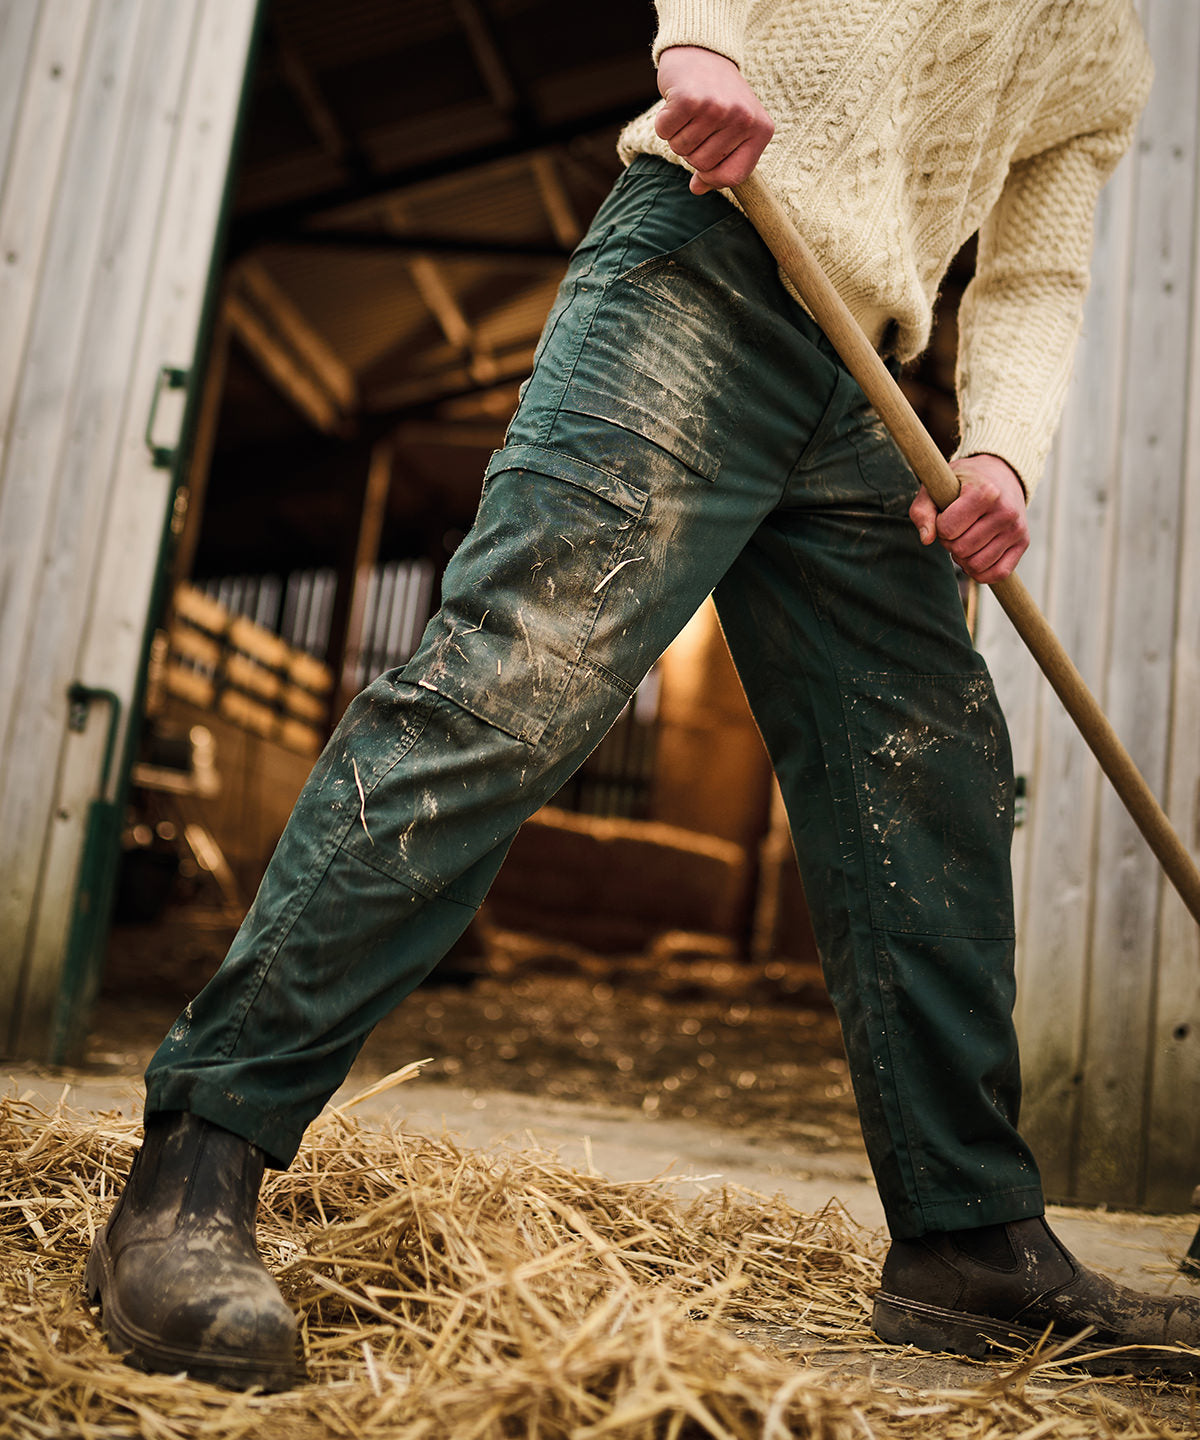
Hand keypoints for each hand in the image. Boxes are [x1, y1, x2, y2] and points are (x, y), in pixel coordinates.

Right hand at [654, 46, 773, 193]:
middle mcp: (742, 119)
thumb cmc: (720, 96)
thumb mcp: (734, 129)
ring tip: (689, 113)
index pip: (732, 177)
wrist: (705, 51)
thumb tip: (697, 189)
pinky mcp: (689, 99)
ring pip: (681, 150)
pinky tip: (674, 104)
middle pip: (702, 164)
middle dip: (692, 151)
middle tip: (698, 125)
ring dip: (677, 135)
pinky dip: (663, 122)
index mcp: (760, 130)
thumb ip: (722, 162)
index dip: (712, 178)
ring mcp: (717, 108)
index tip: (705, 167)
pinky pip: (664, 132)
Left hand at [909, 453, 1028, 582]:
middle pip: (961, 549)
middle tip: (955, 529)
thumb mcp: (937, 488)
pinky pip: (998, 574)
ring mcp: (1017, 529)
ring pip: (976, 565)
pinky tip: (975, 556)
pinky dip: (980, 572)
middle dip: (950, 543)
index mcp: (986, 492)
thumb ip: (922, 511)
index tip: (945, 516)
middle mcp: (1006, 511)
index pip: (947, 529)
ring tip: (965, 539)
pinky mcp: (1023, 543)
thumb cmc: (963, 483)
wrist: (1000, 475)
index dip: (939, 527)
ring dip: (963, 559)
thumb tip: (926, 539)